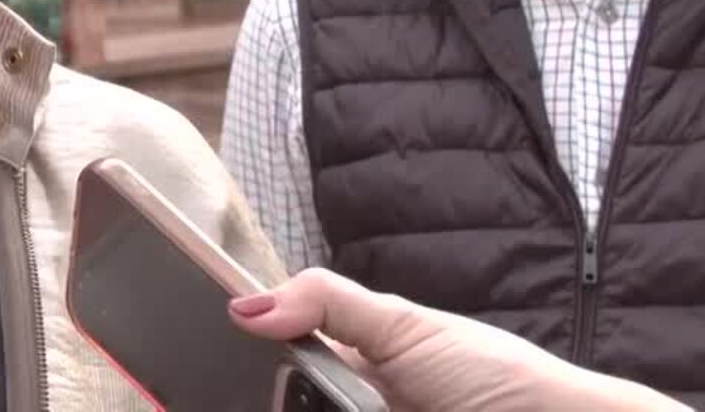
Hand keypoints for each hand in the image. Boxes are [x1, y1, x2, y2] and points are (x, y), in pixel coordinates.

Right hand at [228, 268, 690, 411]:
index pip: (274, 353)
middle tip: (252, 392)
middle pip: (277, 396)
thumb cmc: (494, 377)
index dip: (243, 353)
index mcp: (345, 361)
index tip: (211, 350)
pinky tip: (280, 411)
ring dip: (276, 405)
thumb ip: (326, 304)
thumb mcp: (405, 325)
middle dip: (262, 394)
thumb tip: (244, 306)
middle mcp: (342, 401)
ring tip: (269, 402)